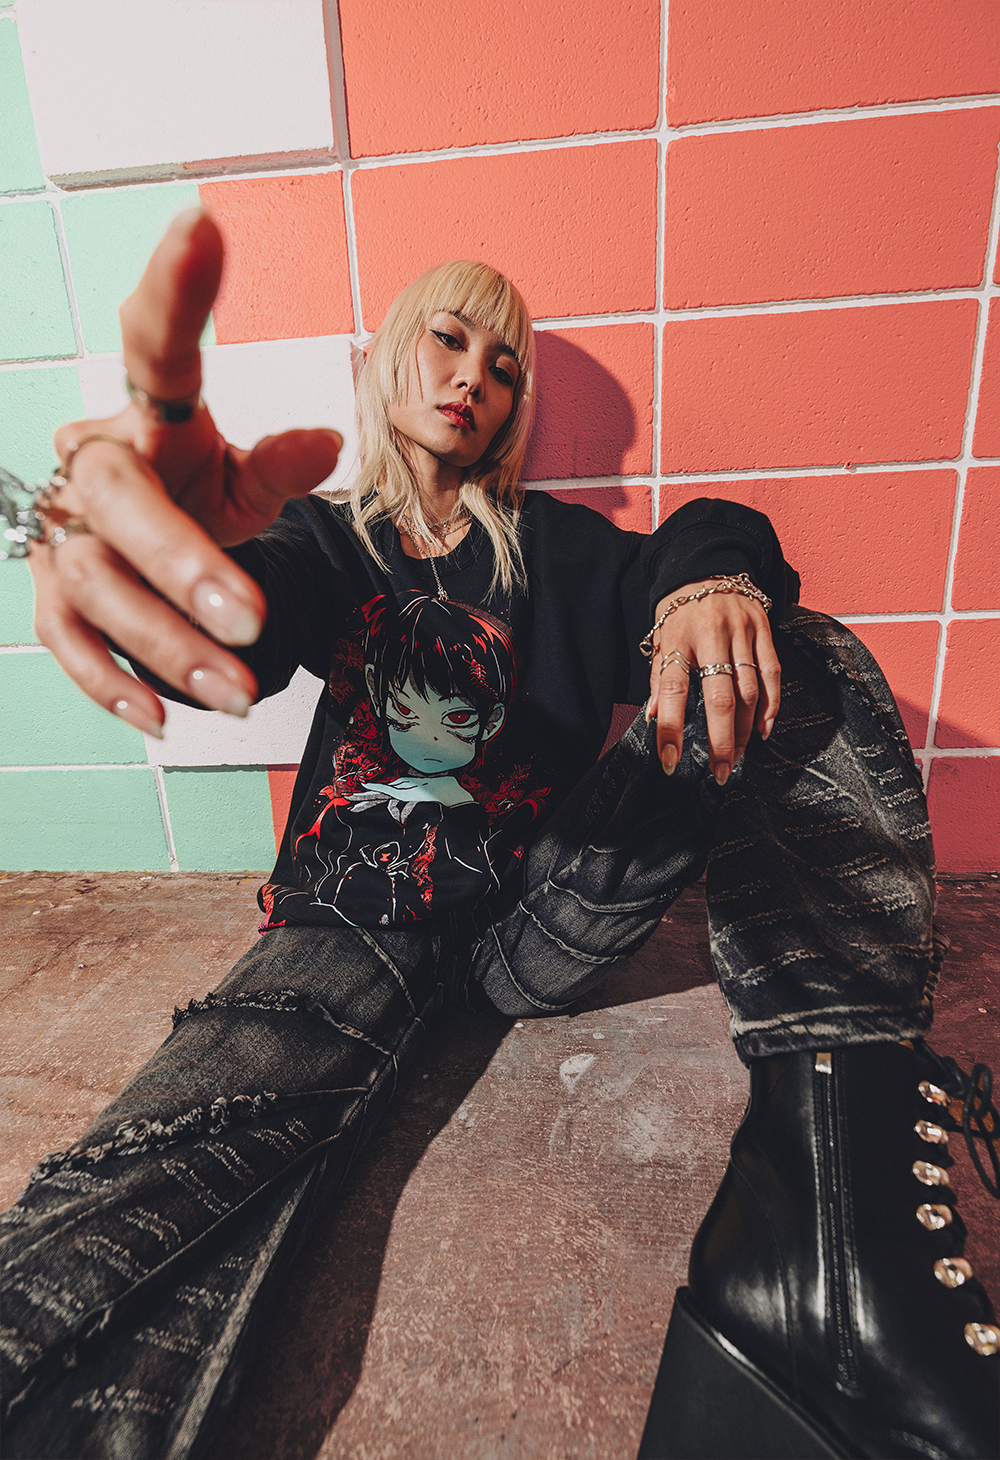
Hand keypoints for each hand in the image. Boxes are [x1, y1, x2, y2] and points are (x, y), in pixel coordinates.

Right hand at [28, 208, 342, 736]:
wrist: (142, 549)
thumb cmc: (197, 496)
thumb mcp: (245, 481)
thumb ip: (278, 465)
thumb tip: (326, 441)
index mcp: (150, 413)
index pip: (155, 344)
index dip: (174, 289)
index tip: (202, 222)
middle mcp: (95, 461)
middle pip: (122, 502)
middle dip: (184, 564)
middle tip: (250, 621)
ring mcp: (63, 529)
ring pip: (95, 585)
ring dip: (166, 646)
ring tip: (240, 695)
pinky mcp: (50, 593)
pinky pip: (64, 642)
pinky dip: (110, 684)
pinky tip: (160, 719)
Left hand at [646, 581, 780, 783]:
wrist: (707, 565)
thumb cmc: (680, 610)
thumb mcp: (660, 637)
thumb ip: (658, 678)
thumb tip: (653, 717)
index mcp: (677, 638)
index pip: (671, 689)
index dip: (670, 728)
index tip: (669, 761)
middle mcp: (710, 635)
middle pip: (720, 697)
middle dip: (721, 741)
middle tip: (719, 772)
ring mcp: (741, 632)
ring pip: (750, 691)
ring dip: (744, 730)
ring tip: (736, 756)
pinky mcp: (764, 630)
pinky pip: (772, 674)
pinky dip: (770, 706)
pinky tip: (763, 729)